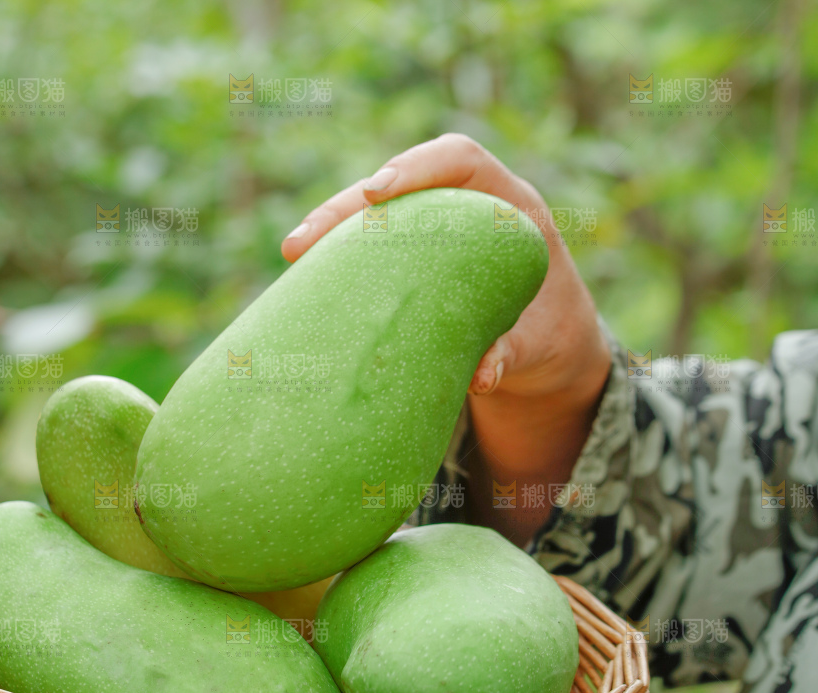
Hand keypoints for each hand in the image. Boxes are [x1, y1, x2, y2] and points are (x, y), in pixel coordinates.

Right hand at [282, 134, 611, 544]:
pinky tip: (308, 277)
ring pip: (380, 213)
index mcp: (513, 208)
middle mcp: (470, 208)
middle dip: (349, 205)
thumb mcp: (540, 347)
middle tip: (304, 241)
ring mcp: (438, 231)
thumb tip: (481, 378)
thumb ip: (513, 355)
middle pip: (404, 184)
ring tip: (294, 254)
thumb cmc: (550, 336)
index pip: (462, 160)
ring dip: (334, 227)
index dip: (417, 167)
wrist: (549, 346)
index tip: (375, 193)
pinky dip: (343, 255)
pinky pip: (375, 244)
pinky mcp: (416, 257)